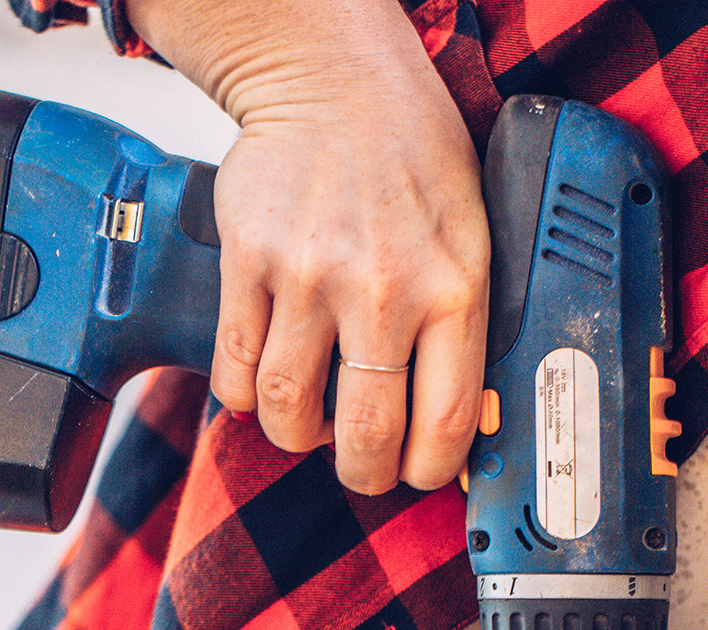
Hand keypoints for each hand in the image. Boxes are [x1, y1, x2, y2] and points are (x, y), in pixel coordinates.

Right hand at [124, 0, 489, 494]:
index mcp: (454, 285)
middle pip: (364, 433)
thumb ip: (467, 321)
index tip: (417, 472)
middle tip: (360, 468)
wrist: (334, 79)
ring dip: (296, 437)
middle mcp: (382, 286)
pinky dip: (244, 397)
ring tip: (309, 424)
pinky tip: (262, 383)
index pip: (447, 419)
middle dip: (362, 473)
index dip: (429, 469)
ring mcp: (308, 275)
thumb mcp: (472, 233)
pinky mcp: (248, 262)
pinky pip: (235, 369)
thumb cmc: (413, 159)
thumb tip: (462, 421)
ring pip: (287, 411)